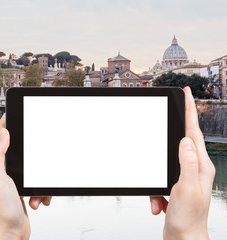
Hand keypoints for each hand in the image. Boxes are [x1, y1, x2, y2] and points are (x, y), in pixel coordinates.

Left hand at [0, 115, 50, 239]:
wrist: (9, 234)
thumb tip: (3, 132)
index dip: (5, 121)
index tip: (15, 111)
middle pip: (13, 145)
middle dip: (28, 149)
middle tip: (36, 146)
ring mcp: (7, 176)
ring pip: (27, 162)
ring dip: (36, 175)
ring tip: (34, 190)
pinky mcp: (17, 186)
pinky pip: (33, 177)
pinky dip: (38, 187)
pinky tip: (36, 198)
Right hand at [150, 87, 214, 239]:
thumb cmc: (189, 220)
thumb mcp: (186, 189)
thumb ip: (187, 163)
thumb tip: (185, 141)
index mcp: (200, 166)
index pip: (194, 132)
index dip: (190, 111)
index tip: (186, 94)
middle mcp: (195, 169)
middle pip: (181, 142)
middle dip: (172, 134)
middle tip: (170, 117)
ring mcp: (185, 178)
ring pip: (165, 163)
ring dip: (157, 181)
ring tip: (160, 200)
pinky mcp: (175, 186)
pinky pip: (160, 180)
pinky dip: (155, 193)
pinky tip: (159, 205)